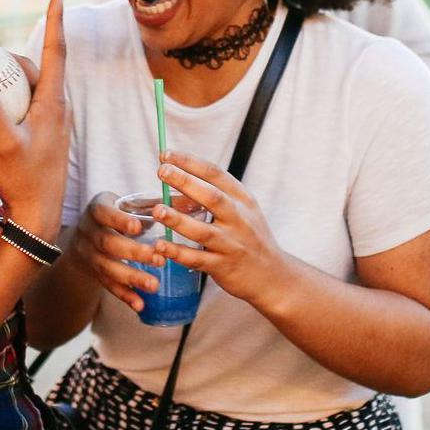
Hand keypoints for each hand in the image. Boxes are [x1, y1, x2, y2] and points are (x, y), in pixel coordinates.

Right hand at [0, 0, 68, 240]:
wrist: (40, 218)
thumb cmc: (26, 182)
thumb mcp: (5, 146)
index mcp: (54, 103)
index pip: (56, 51)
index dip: (56, 20)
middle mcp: (57, 108)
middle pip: (37, 68)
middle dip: (17, 54)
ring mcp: (52, 123)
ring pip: (31, 88)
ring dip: (12, 79)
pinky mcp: (43, 136)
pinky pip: (25, 107)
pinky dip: (8, 101)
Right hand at [69, 192, 165, 313]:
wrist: (83, 237)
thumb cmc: (116, 215)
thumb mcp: (126, 204)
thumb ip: (154, 204)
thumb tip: (190, 199)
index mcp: (98, 209)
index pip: (104, 213)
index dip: (119, 221)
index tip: (138, 227)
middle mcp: (89, 232)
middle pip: (107, 243)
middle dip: (133, 252)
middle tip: (159, 258)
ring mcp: (90, 255)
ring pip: (107, 268)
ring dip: (131, 277)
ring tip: (154, 285)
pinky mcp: (95, 274)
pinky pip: (108, 286)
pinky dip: (124, 296)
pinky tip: (140, 305)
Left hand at [149, 150, 291, 309]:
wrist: (272, 275)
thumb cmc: (250, 237)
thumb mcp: (242, 211)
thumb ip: (215, 195)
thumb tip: (175, 180)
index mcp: (242, 200)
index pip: (216, 174)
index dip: (190, 162)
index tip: (167, 154)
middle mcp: (239, 219)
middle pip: (212, 197)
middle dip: (186, 183)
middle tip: (162, 171)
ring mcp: (231, 244)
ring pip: (203, 231)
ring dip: (178, 220)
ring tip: (157, 210)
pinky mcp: (223, 266)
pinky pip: (197, 259)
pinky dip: (178, 252)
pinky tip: (160, 246)